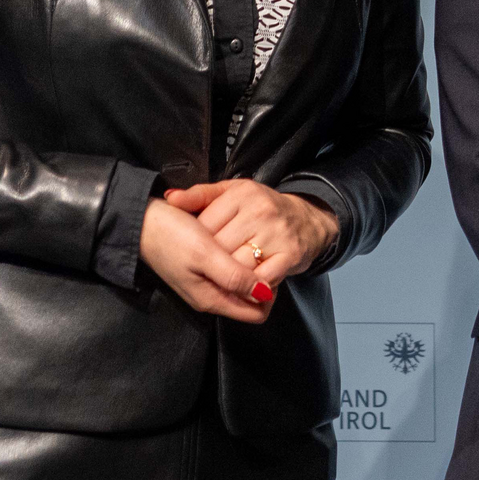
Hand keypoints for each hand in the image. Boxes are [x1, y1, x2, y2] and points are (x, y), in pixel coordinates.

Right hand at [137, 199, 273, 321]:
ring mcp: (206, 282)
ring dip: (253, 269)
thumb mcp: (205, 254)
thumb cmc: (171, 235)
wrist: (139, 220)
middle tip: (264, 254)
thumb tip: (264, 294)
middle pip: (252, 299)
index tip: (270, 269)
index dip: (270, 295)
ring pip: (243, 284)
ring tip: (254, 245)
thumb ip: (233, 277)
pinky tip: (240, 241)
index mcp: (211, 299)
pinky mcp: (203, 268)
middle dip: (264, 281)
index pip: (256, 313)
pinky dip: (240, 260)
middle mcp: (210, 295)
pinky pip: (232, 271)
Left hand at [164, 179, 340, 292]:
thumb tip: (170, 198)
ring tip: (225, 277)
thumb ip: (201, 195)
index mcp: (242, 194)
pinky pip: (260, 279)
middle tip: (209, 267)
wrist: (308, 220)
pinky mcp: (290, 254)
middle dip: (211, 262)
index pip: (204, 225)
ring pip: (237, 266)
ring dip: (228, 277)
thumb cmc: (264, 208)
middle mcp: (260, 211)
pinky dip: (250, 287)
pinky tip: (246, 285)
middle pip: (219, 249)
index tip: (198, 247)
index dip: (197, 242)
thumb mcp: (233, 193)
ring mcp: (277, 233)